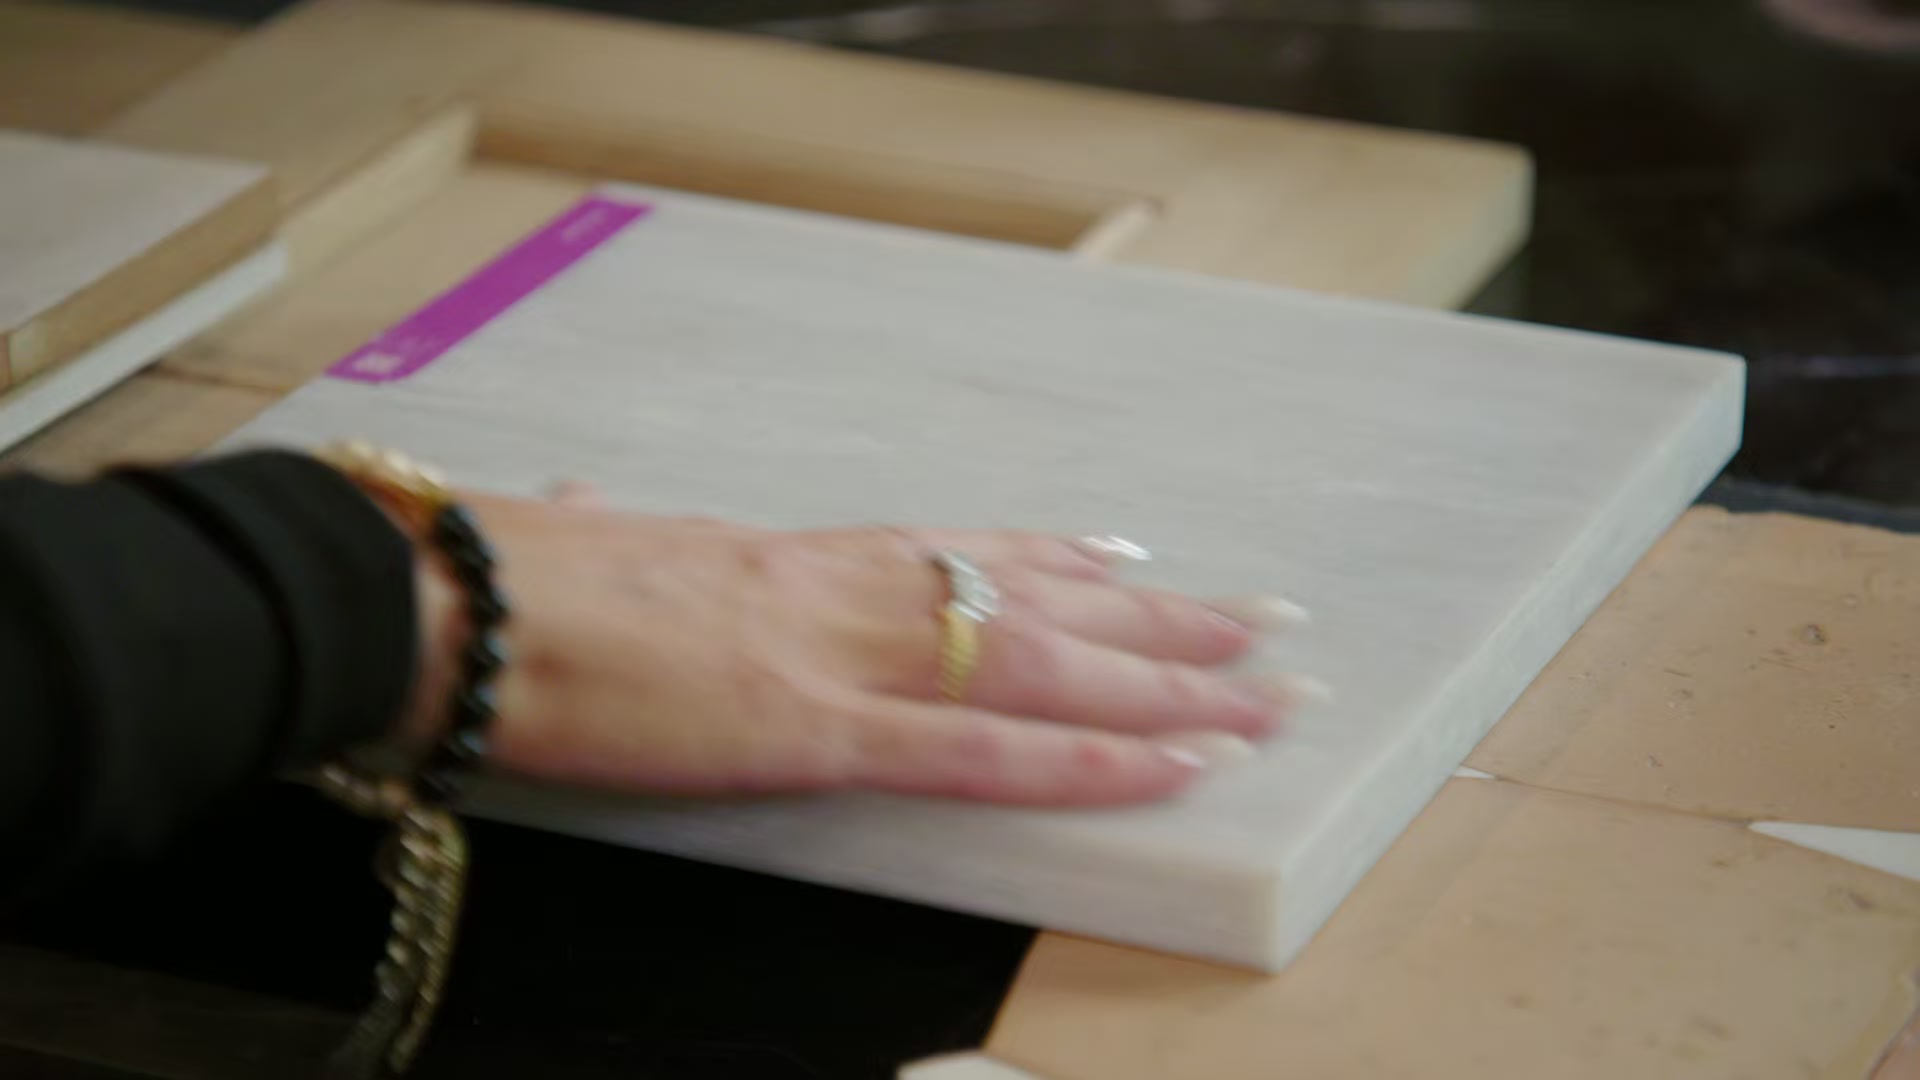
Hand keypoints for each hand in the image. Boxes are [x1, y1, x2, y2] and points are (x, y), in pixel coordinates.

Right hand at [403, 485, 1323, 806]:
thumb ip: (608, 531)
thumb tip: (589, 508)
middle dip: (1161, 619)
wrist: (440, 600)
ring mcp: (841, 653)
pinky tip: (1167, 767)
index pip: (957, 548)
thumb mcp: (575, 541)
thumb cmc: (500, 574)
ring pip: (1044, 662)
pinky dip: (1086, 759)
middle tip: (1262, 627)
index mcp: (792, 552)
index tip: (1135, 557)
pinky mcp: (812, 730)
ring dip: (1168, 682)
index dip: (1059, 557)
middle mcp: (846, 585)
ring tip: (1265, 695)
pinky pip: (980, 750)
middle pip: (1038, 598)